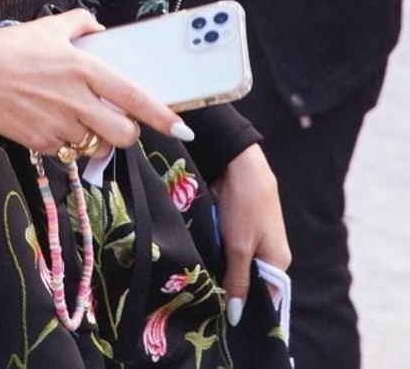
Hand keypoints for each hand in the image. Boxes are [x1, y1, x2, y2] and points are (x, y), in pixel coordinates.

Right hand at [0, 9, 194, 154]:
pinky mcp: (40, 142)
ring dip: (92, 136)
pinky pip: (66, 150)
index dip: (162, 116)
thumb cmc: (8, 46)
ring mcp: (57, 124)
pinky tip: (49, 121)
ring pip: (94, 145)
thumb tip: (98, 27)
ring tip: (74, 117)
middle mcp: (75, 99)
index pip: (133, 97)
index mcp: (83, 68)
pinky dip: (65, 141)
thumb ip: (79, 24)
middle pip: (123, 133)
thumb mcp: (47, 27)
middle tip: (114, 121)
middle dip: (126, 131)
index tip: (181, 128)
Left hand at [208, 143, 290, 324]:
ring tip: (201, 280)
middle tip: (207, 299)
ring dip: (222, 267)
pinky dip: (218, 251)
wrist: (238, 162)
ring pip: (237, 263)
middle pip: (250, 281)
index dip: (247, 308)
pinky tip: (203, 256)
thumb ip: (237, 281)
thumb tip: (236, 316)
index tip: (223, 318)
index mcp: (278, 262)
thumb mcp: (239, 247)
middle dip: (231, 287)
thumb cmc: (245, 204)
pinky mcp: (241, 225)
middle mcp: (270, 252)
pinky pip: (229, 247)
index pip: (266, 298)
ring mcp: (256, 237)